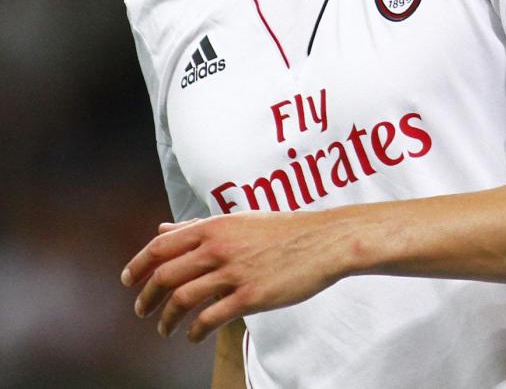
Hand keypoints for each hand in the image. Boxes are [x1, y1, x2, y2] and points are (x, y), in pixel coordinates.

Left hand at [121, 210, 342, 341]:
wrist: (325, 241)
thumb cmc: (284, 229)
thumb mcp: (239, 220)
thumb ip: (198, 227)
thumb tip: (162, 229)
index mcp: (214, 227)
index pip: (160, 247)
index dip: (137, 266)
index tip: (128, 282)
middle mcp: (219, 248)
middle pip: (165, 276)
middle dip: (146, 298)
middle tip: (142, 311)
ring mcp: (234, 273)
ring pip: (182, 300)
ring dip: (167, 320)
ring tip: (165, 329)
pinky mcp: (250, 296)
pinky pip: (209, 318)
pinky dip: (195, 332)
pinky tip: (194, 336)